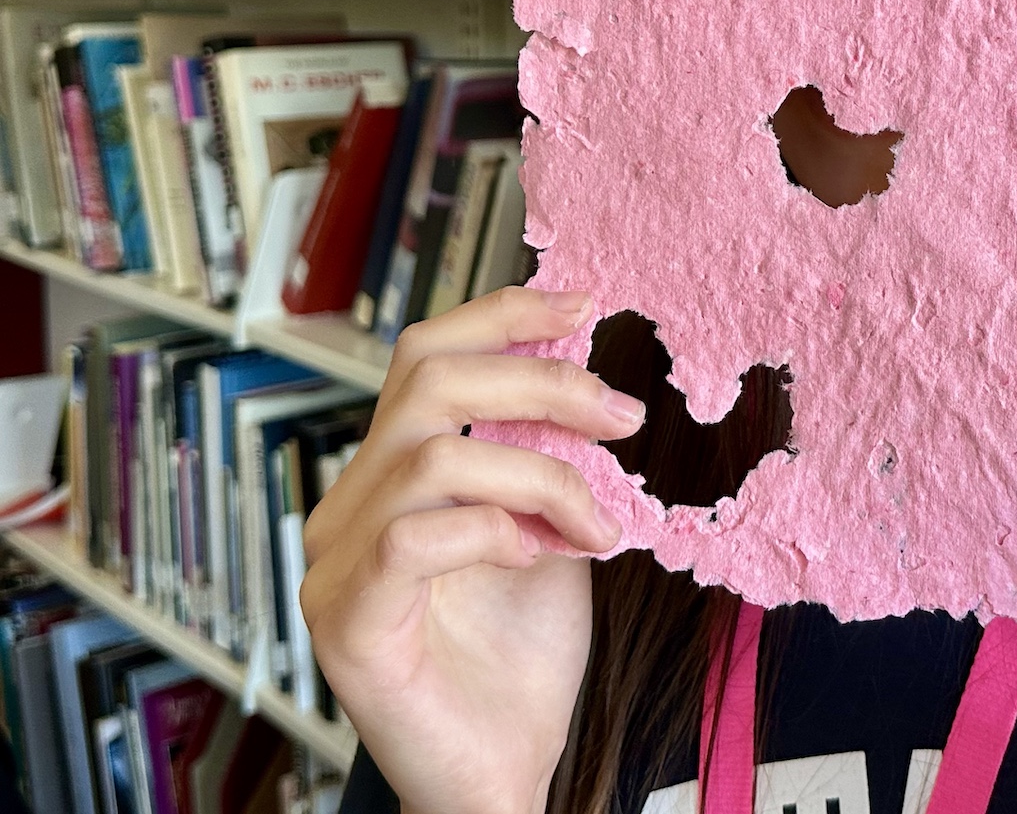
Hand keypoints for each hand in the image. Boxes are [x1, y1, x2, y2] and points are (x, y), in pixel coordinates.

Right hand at [300, 287, 641, 813]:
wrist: (506, 771)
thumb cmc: (523, 659)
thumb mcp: (554, 529)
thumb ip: (551, 457)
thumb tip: (594, 378)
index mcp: (393, 472)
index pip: (428, 355)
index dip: (502, 314)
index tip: (583, 305)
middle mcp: (351, 505)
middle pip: (427, 380)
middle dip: (541, 381)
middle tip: (623, 415)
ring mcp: (337, 565)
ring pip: (434, 457)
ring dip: (542, 477)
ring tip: (598, 523)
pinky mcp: (348, 624)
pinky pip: (414, 540)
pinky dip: (495, 534)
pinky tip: (539, 559)